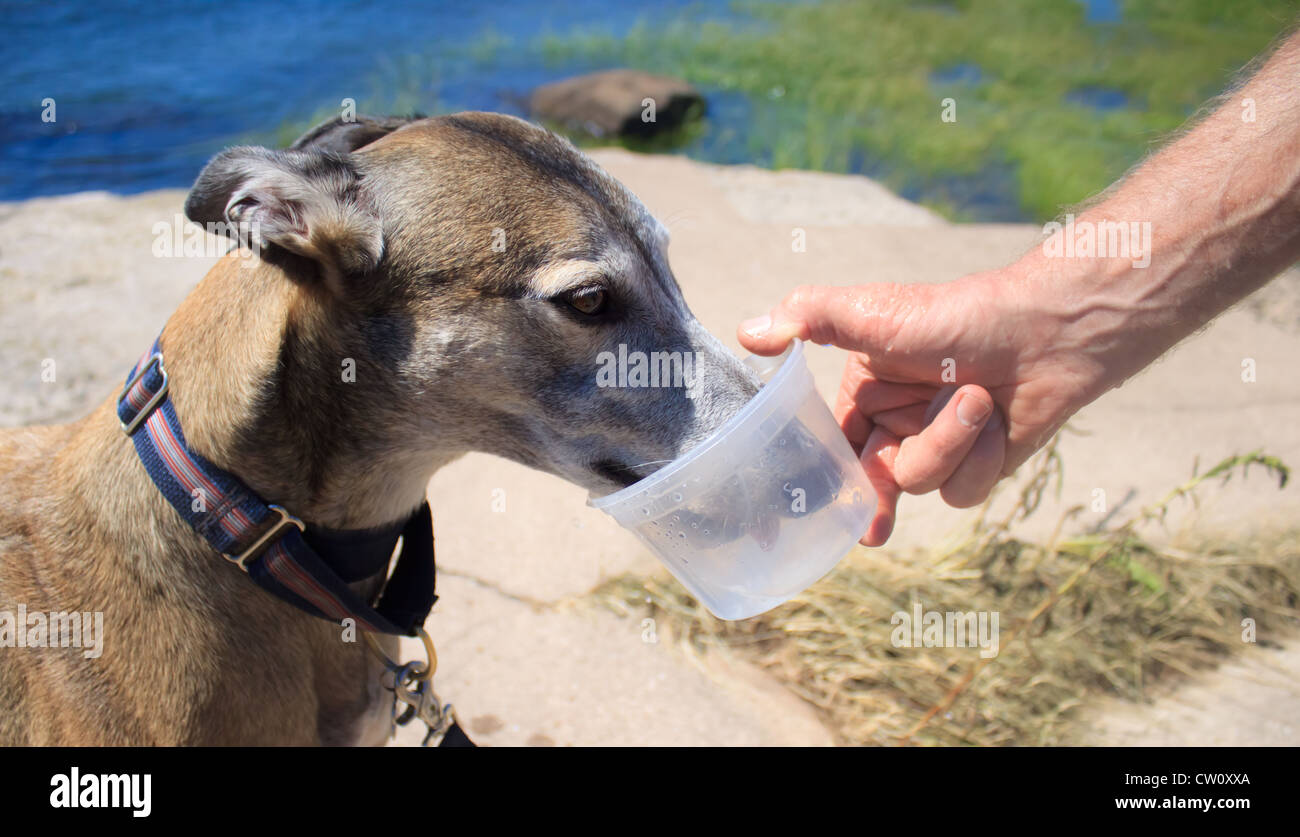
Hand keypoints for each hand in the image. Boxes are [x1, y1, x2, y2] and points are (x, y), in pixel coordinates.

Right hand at [737, 269, 1108, 545]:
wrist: (1048, 331)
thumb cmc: (956, 315)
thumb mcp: (871, 313)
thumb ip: (808, 317)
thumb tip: (747, 332)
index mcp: (863, 393)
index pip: (826, 447)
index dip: (813, 482)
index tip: (794, 520)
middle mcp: (894, 423)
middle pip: (870, 479)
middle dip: (877, 497)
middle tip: (871, 531)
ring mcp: (936, 446)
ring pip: (920, 483)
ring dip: (949, 444)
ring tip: (975, 398)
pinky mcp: (978, 465)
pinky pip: (963, 489)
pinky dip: (982, 456)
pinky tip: (999, 419)